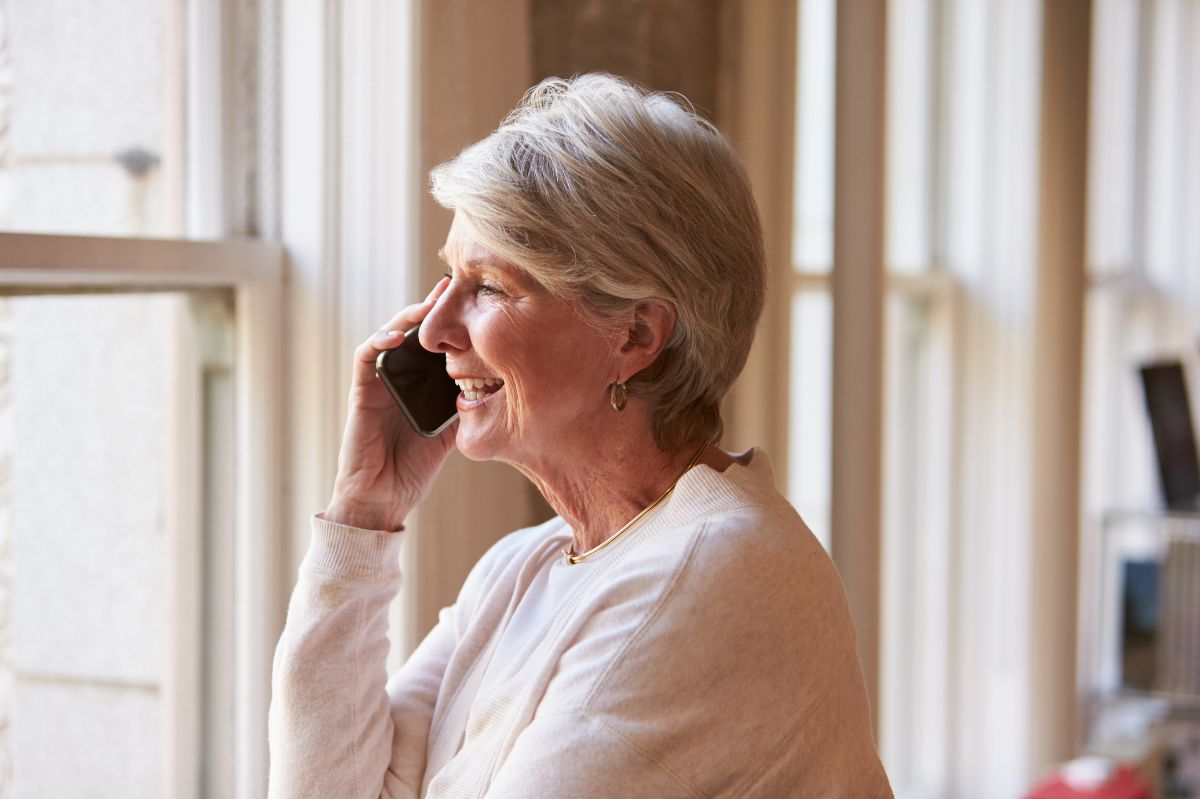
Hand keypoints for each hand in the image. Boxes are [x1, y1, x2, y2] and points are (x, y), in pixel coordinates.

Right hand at [324, 278, 456, 530]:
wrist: (384, 499)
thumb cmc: (414, 468)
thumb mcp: (451, 430)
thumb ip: (464, 404)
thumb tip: (496, 381)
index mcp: (422, 385)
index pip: (436, 344)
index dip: (451, 321)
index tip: (475, 299)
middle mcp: (400, 378)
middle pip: (415, 333)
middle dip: (432, 308)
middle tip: (454, 286)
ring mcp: (379, 383)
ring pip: (391, 336)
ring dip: (409, 317)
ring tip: (430, 303)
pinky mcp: (361, 392)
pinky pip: (366, 359)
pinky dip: (380, 342)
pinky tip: (400, 335)